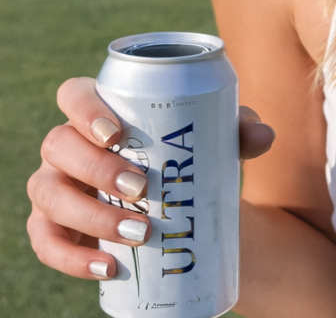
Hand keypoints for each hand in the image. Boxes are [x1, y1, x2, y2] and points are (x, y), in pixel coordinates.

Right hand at [26, 76, 274, 279]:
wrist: (178, 203)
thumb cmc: (189, 154)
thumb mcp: (215, 137)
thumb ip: (239, 129)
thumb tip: (264, 137)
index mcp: (100, 110)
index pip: (73, 93)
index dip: (84, 109)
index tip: (116, 132)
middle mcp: (68, 144)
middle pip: (59, 145)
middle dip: (96, 168)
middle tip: (141, 188)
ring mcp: (55, 185)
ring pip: (50, 195)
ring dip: (90, 215)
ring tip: (139, 232)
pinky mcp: (53, 227)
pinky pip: (46, 242)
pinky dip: (72, 258)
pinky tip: (107, 267)